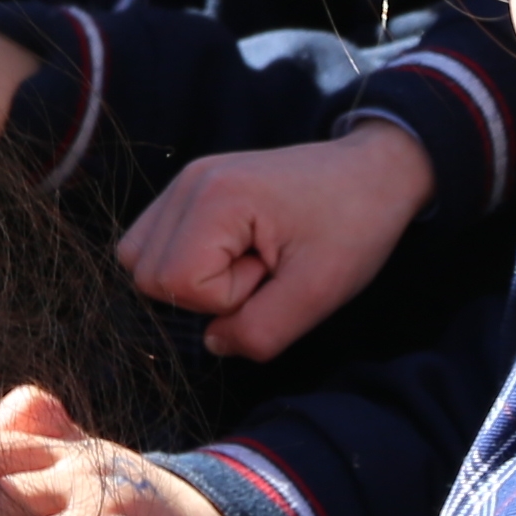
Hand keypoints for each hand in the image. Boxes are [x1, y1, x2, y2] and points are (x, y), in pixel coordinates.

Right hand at [118, 123, 437, 359]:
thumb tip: (213, 342)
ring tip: (251, 259)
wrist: (374, 174)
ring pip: (141, 259)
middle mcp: (188, 181)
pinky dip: (187, 261)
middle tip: (265, 268)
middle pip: (148, 273)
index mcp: (216, 196)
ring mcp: (185, 180)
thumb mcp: (318, 292)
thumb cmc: (354, 226)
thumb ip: (259, 330)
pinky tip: (236, 251)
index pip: (177, 282)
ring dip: (192, 277)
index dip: (226, 298)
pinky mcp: (191, 189)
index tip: (274, 273)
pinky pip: (155, 243)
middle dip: (207, 290)